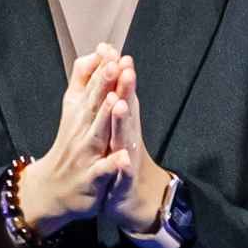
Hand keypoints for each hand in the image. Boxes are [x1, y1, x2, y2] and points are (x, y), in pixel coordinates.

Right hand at [21, 46, 132, 232]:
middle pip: (94, 105)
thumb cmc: (70, 144)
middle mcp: (81, 130)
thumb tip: (95, 53)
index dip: (103, 70)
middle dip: (104, 85)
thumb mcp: (74, 110)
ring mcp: (85, 154)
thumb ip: (84, 81)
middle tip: (116, 65)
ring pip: (97, 134)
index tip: (113, 51)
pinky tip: (123, 157)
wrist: (52, 189)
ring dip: (107, 118)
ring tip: (117, 101)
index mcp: (81, 113)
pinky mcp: (91, 178)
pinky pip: (102, 171)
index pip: (93, 88)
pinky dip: (112, 164)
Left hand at [93, 59, 178, 238]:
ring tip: (121, 103)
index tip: (111, 50)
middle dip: (125, 88)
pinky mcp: (125, 181)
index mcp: (123, 122)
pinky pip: (123, 173)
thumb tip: (114, 67)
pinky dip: (122, 166)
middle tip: (124, 66)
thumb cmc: (122, 159)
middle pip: (126, 108)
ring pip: (126, 137)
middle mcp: (129, 136)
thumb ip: (118, 97)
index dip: (115, 73)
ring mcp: (129, 158)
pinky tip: (122, 159)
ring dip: (124, 121)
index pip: (119, 92)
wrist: (136, 198)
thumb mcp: (119, 126)